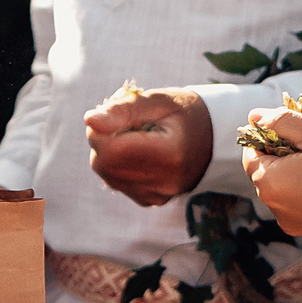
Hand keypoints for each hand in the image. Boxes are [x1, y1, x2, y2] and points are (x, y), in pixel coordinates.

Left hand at [84, 85, 209, 206]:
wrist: (212, 139)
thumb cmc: (184, 113)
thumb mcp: (158, 101)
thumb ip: (123, 109)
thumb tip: (89, 121)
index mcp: (169, 154)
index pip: (111, 148)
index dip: (101, 128)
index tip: (116, 112)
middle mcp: (163, 182)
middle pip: (104, 162)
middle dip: (103, 138)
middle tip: (126, 120)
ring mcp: (156, 196)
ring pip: (107, 173)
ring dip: (110, 150)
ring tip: (134, 134)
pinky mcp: (150, 201)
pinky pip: (116, 181)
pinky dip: (118, 164)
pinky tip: (138, 152)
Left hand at [239, 108, 301, 241]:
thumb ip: (282, 122)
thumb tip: (255, 117)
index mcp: (271, 185)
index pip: (251, 154)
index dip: (267, 134)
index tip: (292, 124)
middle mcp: (278, 211)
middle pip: (269, 173)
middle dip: (286, 151)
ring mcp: (299, 225)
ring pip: (289, 189)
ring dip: (301, 169)